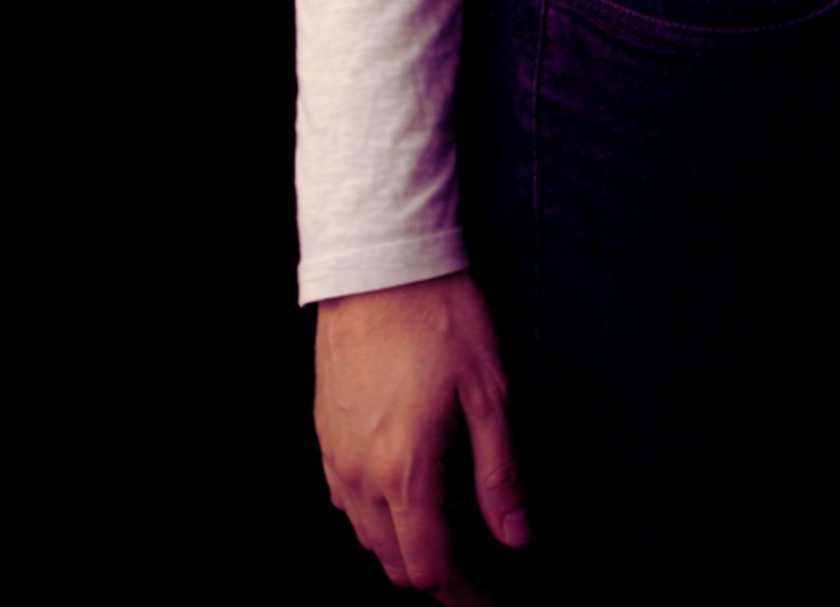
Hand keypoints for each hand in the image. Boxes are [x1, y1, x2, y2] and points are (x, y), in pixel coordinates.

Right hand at [315, 270, 528, 599]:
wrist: (379, 266)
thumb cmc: (440, 318)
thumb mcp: (488, 391)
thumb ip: (499, 471)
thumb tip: (516, 536)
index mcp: (403, 471)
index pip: (428, 567)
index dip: (464, 591)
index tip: (494, 591)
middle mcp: (360, 476)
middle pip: (394, 563)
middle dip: (437, 576)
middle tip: (480, 568)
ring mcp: (335, 458)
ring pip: (367, 536)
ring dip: (404, 546)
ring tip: (449, 530)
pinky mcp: (324, 437)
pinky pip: (347, 502)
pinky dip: (378, 516)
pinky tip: (408, 492)